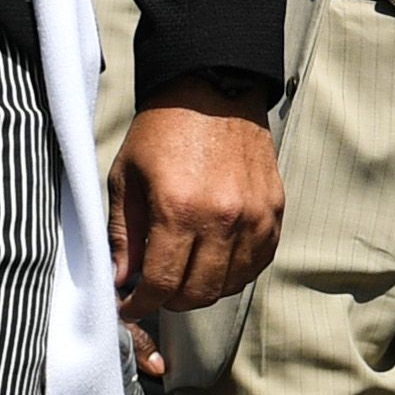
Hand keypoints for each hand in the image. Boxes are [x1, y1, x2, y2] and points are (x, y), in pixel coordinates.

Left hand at [113, 100, 280, 318]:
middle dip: (170, 302)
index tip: (131, 306)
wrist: (213, 88)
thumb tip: (120, 279)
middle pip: (198, 293)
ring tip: (184, 275)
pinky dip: (234, 272)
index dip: (141, 304)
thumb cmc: (164, 128)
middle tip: (156, 291)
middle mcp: (221, 217)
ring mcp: (254, 216)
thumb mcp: (125, 176)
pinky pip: (257, 263)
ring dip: (202, 289)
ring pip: (230, 284)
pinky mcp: (274, 211)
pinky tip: (215, 261)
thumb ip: (123, 233)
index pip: (161, 283)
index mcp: (178, 208)